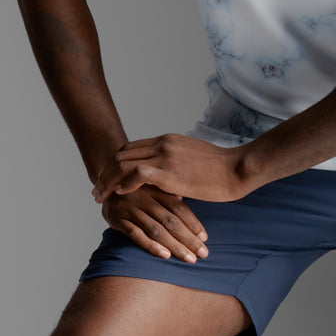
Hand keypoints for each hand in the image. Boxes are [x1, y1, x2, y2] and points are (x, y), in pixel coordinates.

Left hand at [92, 134, 252, 204]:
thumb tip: (169, 177)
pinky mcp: (170, 173)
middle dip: (104, 172)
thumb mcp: (195, 159)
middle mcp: (163, 144)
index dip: (115, 163)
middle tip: (96, 189)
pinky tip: (120, 194)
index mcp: (168, 140)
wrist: (239, 168)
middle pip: (121, 154)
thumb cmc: (222, 168)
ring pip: (123, 164)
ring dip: (108, 180)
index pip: (131, 147)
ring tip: (100, 196)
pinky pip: (137, 175)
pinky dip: (125, 184)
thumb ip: (177, 162)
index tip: (108, 178)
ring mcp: (165, 157)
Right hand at [100, 184, 209, 263]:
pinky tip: (165, 256)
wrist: (104, 183)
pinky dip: (151, 246)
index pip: (180, 208)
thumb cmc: (137, 190)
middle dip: (189, 239)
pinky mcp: (116, 219)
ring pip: (156, 230)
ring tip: (189, 259)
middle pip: (171, 221)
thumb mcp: (154, 188)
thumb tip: (195, 216)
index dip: (193, 223)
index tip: (205, 238)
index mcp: (158, 189)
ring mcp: (130, 208)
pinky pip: (136, 235)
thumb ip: (173, 198)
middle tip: (203, 254)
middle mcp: (145, 198)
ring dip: (175, 246)